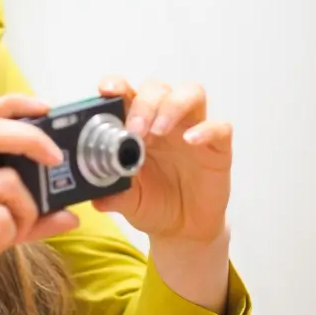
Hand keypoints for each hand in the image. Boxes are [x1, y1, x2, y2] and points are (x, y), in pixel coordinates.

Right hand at [0, 94, 78, 314]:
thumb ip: (24, 219)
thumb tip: (70, 215)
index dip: (14, 103)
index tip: (45, 107)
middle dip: (32, 138)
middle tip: (56, 159)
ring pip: (6, 182)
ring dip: (28, 207)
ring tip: (18, 229)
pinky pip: (0, 218)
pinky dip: (12, 232)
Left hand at [94, 77, 231, 243]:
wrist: (182, 229)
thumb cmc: (153, 204)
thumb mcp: (127, 202)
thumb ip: (112, 194)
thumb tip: (96, 196)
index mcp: (138, 126)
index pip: (127, 92)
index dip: (117, 84)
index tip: (107, 89)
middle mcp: (165, 120)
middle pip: (158, 88)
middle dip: (144, 102)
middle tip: (135, 129)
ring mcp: (193, 129)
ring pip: (191, 93)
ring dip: (173, 106)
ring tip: (159, 130)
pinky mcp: (218, 147)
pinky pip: (220, 127)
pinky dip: (206, 129)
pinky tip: (191, 141)